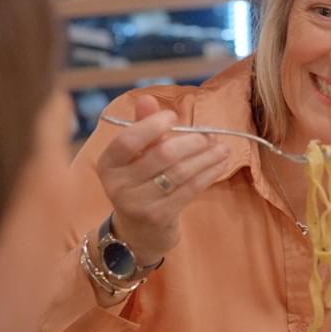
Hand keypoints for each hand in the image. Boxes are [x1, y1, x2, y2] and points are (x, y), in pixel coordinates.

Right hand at [95, 95, 229, 264]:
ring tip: (222, 147)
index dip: (152, 126)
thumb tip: (148, 99)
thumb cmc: (140, 184)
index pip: (127, 141)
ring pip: (179, 172)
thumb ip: (142, 127)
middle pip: (161, 155)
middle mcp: (118, 185)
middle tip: (209, 135)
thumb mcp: (135, 157)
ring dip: (206, 157)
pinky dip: (208, 173)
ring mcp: (138, 204)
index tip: (173, 116)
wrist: (138, 232)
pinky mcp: (160, 217)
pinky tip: (220, 163)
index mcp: (108, 164)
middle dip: (191, 141)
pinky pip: (190, 189)